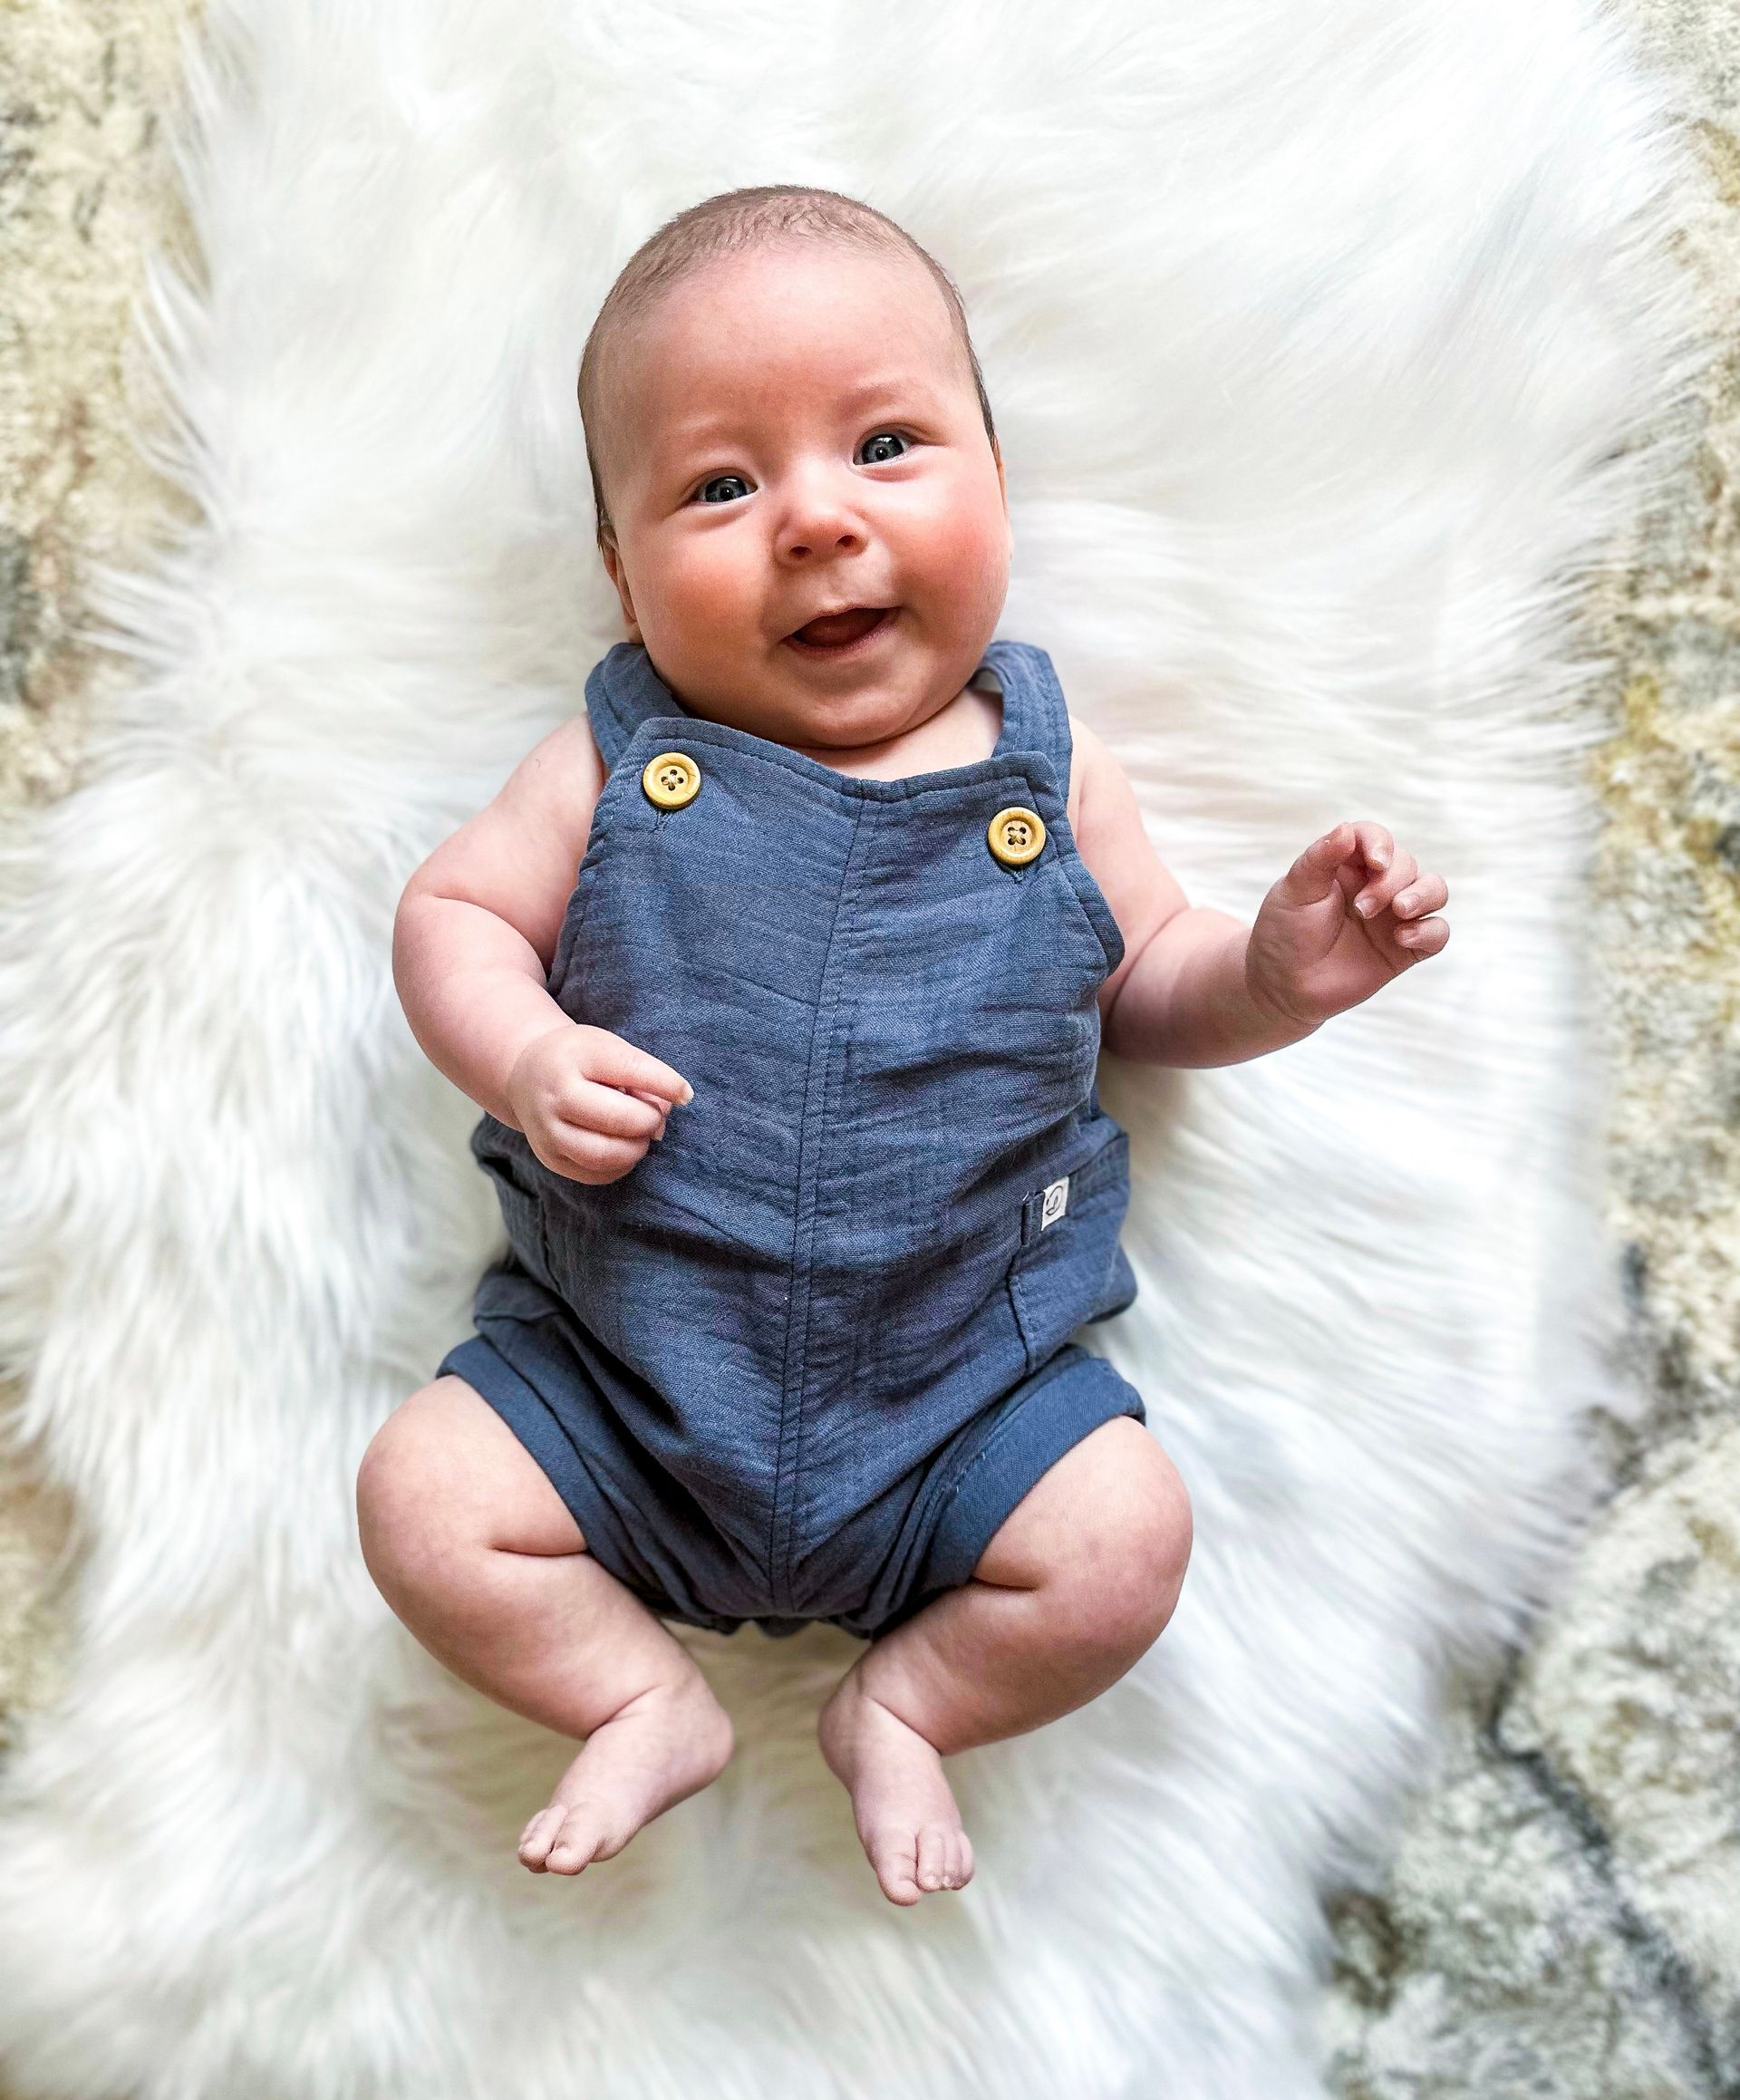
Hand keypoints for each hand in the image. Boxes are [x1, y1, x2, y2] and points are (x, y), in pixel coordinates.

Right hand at [504, 1023, 692, 1184]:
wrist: (525, 1076)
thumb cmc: (579, 1060)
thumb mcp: (608, 1048)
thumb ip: (643, 1074)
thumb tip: (667, 1114)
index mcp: (574, 1057)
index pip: (631, 1070)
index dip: (667, 1085)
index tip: (685, 1094)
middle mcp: (555, 1096)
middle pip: (619, 1119)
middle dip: (650, 1120)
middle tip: (654, 1116)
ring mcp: (547, 1132)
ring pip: (606, 1156)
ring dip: (637, 1148)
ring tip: (639, 1133)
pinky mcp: (550, 1159)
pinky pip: (598, 1174)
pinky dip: (621, 1164)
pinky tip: (621, 1146)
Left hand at [1245, 820, 1449, 1032]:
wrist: (1284, 986)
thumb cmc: (1285, 933)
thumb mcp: (1294, 892)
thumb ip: (1319, 859)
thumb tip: (1346, 829)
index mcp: (1346, 865)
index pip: (1374, 837)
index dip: (1379, 843)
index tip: (1375, 862)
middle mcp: (1375, 885)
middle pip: (1406, 863)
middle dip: (1390, 881)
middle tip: (1362, 908)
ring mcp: (1393, 916)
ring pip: (1433, 889)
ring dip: (1423, 895)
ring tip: (1400, 910)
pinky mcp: (1406, 947)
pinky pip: (1438, 931)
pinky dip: (1429, 930)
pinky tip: (1402, 938)